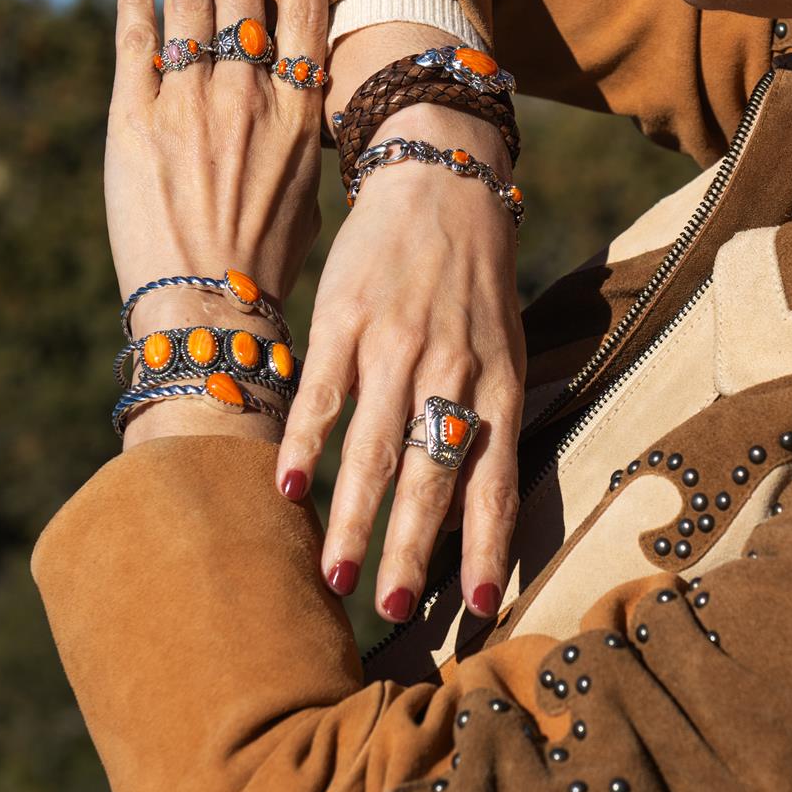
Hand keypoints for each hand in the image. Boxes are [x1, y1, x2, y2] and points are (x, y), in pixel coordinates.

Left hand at [108, 0, 326, 432]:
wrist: (208, 306)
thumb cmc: (266, 263)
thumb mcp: (306, 190)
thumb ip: (297, 132)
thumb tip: (287, 99)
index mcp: (299, 113)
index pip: (307, 10)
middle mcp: (247, 96)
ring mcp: (188, 103)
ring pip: (190, 8)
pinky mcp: (133, 118)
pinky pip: (134, 40)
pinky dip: (135, 1)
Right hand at [274, 83, 525, 628]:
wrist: (441, 179)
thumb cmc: (475, 283)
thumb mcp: (503, 347)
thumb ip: (487, 421)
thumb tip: (473, 516)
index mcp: (498, 383)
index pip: (496, 481)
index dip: (488, 550)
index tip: (481, 612)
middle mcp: (452, 369)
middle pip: (433, 475)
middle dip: (414, 550)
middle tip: (396, 610)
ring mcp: (397, 344)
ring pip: (375, 447)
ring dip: (354, 518)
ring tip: (335, 579)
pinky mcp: (347, 319)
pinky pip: (322, 393)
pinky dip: (304, 443)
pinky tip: (287, 490)